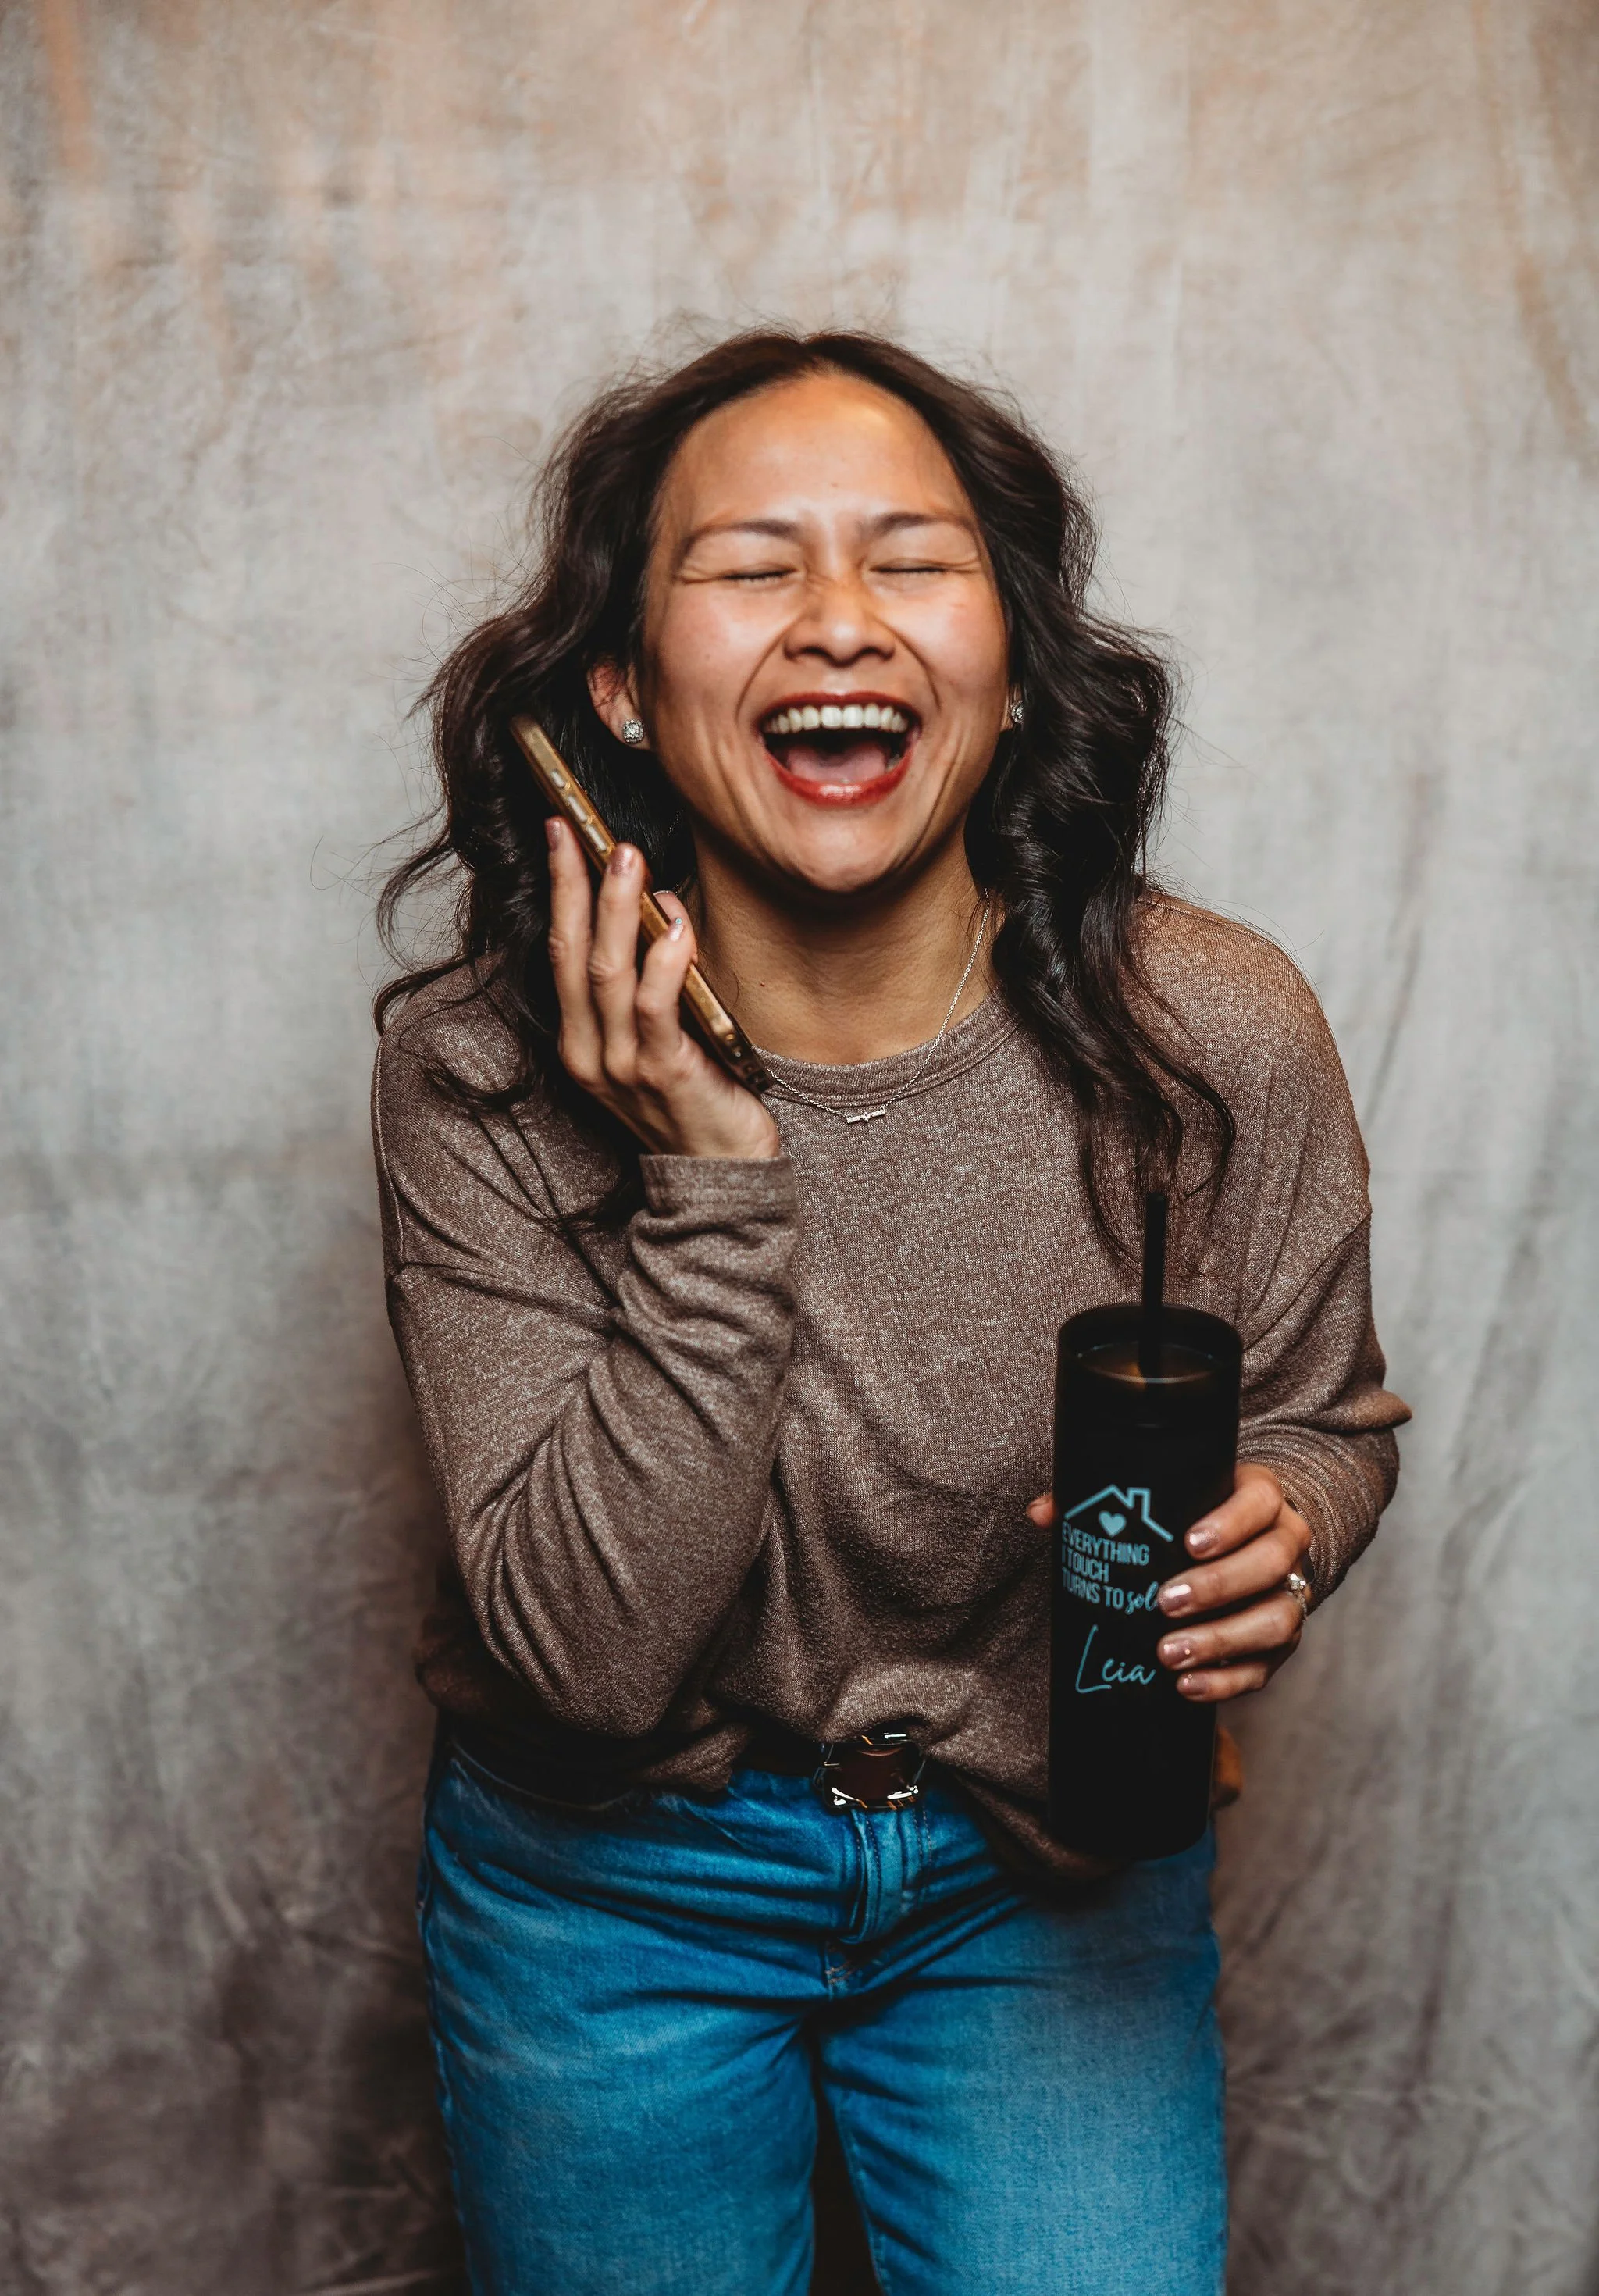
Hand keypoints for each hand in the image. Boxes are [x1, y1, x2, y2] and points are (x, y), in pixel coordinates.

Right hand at [546, 819, 779, 1159]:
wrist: (725, 1174)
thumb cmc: (698, 1097)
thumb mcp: (657, 1039)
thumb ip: (647, 985)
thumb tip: (656, 908)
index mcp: (581, 1042)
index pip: (560, 951)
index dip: (561, 890)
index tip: (562, 834)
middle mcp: (591, 1054)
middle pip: (572, 954)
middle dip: (577, 886)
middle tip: (592, 833)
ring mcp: (623, 1067)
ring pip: (608, 973)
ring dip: (618, 911)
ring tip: (630, 860)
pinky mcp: (665, 1075)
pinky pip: (655, 1008)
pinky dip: (664, 961)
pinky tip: (677, 925)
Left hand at [1026, 1463, 1311, 1702]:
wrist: (1243, 1546)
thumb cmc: (1192, 1518)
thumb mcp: (1163, 1500)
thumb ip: (1103, 1504)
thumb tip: (1043, 1513)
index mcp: (1259, 1497)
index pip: (1259, 1500)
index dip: (1230, 1523)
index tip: (1188, 1542)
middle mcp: (1285, 1543)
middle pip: (1270, 1563)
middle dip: (1218, 1586)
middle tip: (1164, 1603)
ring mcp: (1289, 1595)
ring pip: (1276, 1619)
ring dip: (1221, 1640)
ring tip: (1168, 1653)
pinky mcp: (1280, 1642)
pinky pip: (1265, 1667)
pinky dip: (1225, 1681)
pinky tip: (1186, 1686)